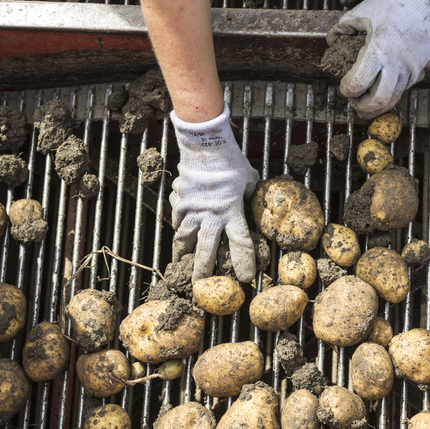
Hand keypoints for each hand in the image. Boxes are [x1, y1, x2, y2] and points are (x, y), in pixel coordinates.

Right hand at [169, 104, 258, 282]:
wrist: (205, 143)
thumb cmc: (231, 160)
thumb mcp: (249, 180)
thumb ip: (250, 196)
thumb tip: (252, 203)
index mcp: (232, 211)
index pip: (241, 244)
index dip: (244, 263)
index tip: (246, 278)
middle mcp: (211, 214)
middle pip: (206, 250)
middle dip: (204, 270)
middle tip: (201, 286)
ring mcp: (192, 209)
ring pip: (185, 238)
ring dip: (184, 253)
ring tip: (181, 265)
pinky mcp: (180, 201)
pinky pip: (177, 220)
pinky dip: (177, 229)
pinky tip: (178, 236)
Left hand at [326, 0, 429, 118]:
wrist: (426, 2)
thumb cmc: (395, 5)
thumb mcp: (363, 11)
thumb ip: (344, 27)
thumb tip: (333, 40)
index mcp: (378, 51)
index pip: (359, 83)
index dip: (348, 90)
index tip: (344, 87)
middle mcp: (395, 65)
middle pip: (378, 101)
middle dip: (363, 107)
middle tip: (355, 104)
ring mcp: (409, 69)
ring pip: (393, 99)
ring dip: (378, 106)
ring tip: (367, 105)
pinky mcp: (418, 70)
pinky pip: (403, 89)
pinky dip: (390, 94)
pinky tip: (382, 90)